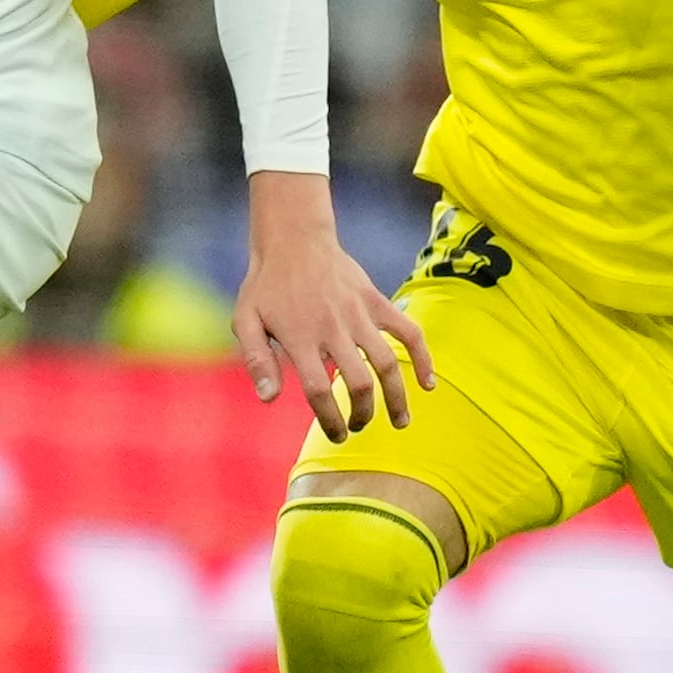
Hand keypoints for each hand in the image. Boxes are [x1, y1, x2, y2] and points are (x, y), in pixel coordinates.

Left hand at [235, 174, 430, 441]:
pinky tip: (428, 383)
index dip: (330, 419)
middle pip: (358, 383)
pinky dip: (422, 358)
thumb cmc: (266, 285)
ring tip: (400, 421)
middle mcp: (333, 328)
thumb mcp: (245, 320)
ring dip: (396, 397)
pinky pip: (408, 331)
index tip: (337, 434)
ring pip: (386, 363)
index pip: (319, 390)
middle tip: (358, 426)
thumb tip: (269, 399)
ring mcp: (358, 314)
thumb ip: (257, 360)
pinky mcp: (376, 301)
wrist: (294, 239)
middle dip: (362, 414)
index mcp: (300, 337)